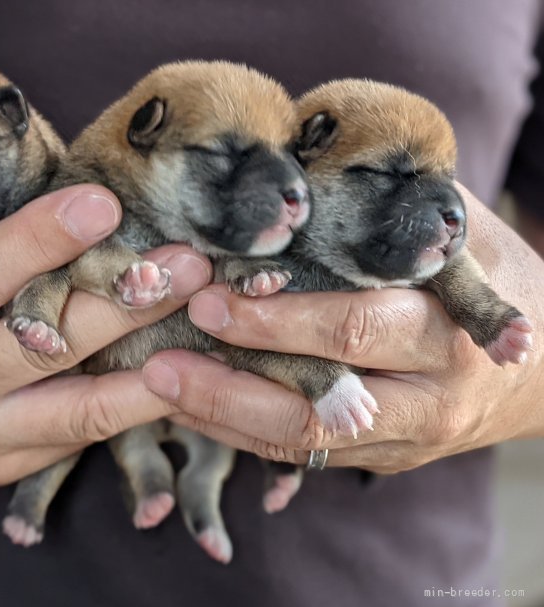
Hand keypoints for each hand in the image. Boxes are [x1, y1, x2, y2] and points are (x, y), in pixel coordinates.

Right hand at [0, 185, 211, 483]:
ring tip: (203, 321)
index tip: (104, 205)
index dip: (41, 240)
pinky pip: (82, 435)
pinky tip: (182, 373)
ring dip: (150, 364)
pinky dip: (136, 404)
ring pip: (79, 408)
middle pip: (43, 345)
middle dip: (121, 302)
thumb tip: (37, 170)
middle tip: (188, 263)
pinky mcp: (5, 466)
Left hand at [142, 186, 543, 472]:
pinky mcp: (376, 458)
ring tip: (159, 388)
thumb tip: (294, 158)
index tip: (212, 300)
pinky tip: (192, 411)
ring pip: (302, 442)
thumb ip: (384, 208)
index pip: (352, 329)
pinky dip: (242, 435)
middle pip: (320, 402)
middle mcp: (426, 398)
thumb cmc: (490, 274)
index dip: (278, 320)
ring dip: (224, 418)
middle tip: (165, 357)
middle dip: (235, 383)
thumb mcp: (454, 230)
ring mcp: (400, 438)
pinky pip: (301, 456)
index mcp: (446, 331)